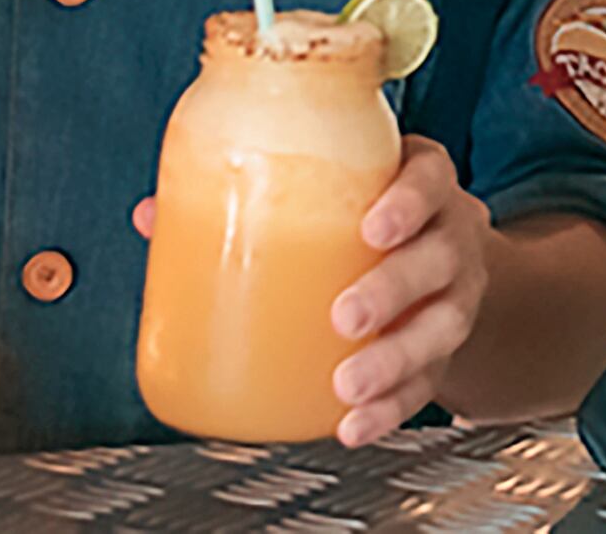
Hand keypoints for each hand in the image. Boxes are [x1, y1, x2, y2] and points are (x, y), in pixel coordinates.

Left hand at [132, 136, 492, 446]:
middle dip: (392, 290)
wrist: (435, 255)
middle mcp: (447, 238)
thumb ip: (247, 195)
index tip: (372, 227)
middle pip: (436, 258)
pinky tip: (352, 424)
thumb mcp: (329, 189)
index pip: (429, 180)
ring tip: (347, 383)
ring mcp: (452, 296)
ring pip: (441, 326)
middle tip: (344, 317)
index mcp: (420, 186)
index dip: (408, 202)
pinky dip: (391, 408)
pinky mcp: (442, 351)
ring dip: (394, 360)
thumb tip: (153, 214)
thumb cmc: (370, 210)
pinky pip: (427, 384)